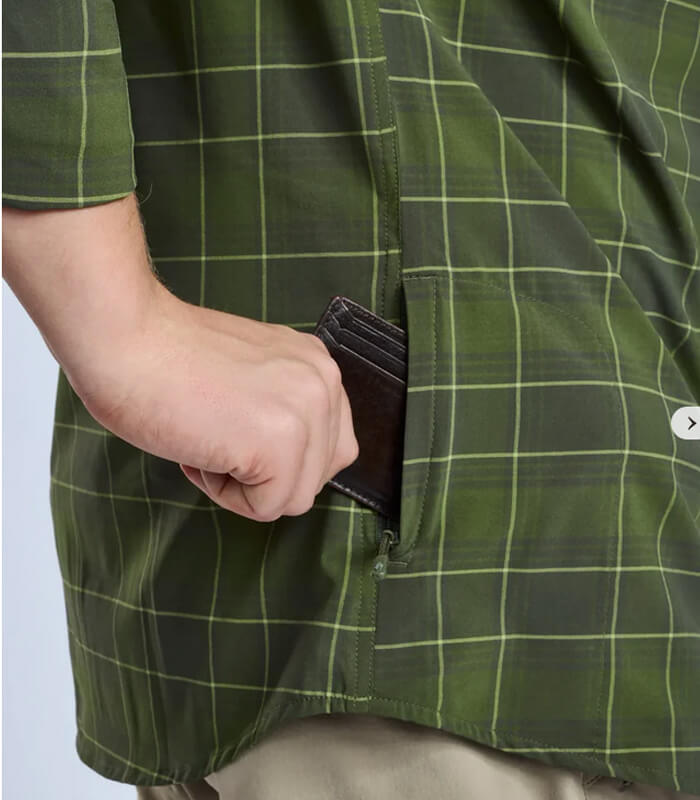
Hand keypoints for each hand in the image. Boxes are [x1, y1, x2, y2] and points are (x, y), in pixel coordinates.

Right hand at [85, 286, 359, 521]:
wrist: (125, 340)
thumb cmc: (165, 359)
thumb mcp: (253, 375)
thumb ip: (283, 407)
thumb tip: (290, 460)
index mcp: (317, 365)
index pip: (328, 447)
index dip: (276, 457)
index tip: (233, 427)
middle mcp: (323, 383)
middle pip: (316, 477)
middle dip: (266, 475)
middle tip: (217, 433)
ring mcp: (308, 413)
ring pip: (294, 497)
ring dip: (244, 486)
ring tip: (207, 438)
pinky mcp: (281, 444)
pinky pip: (267, 507)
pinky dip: (226, 494)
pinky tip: (200, 450)